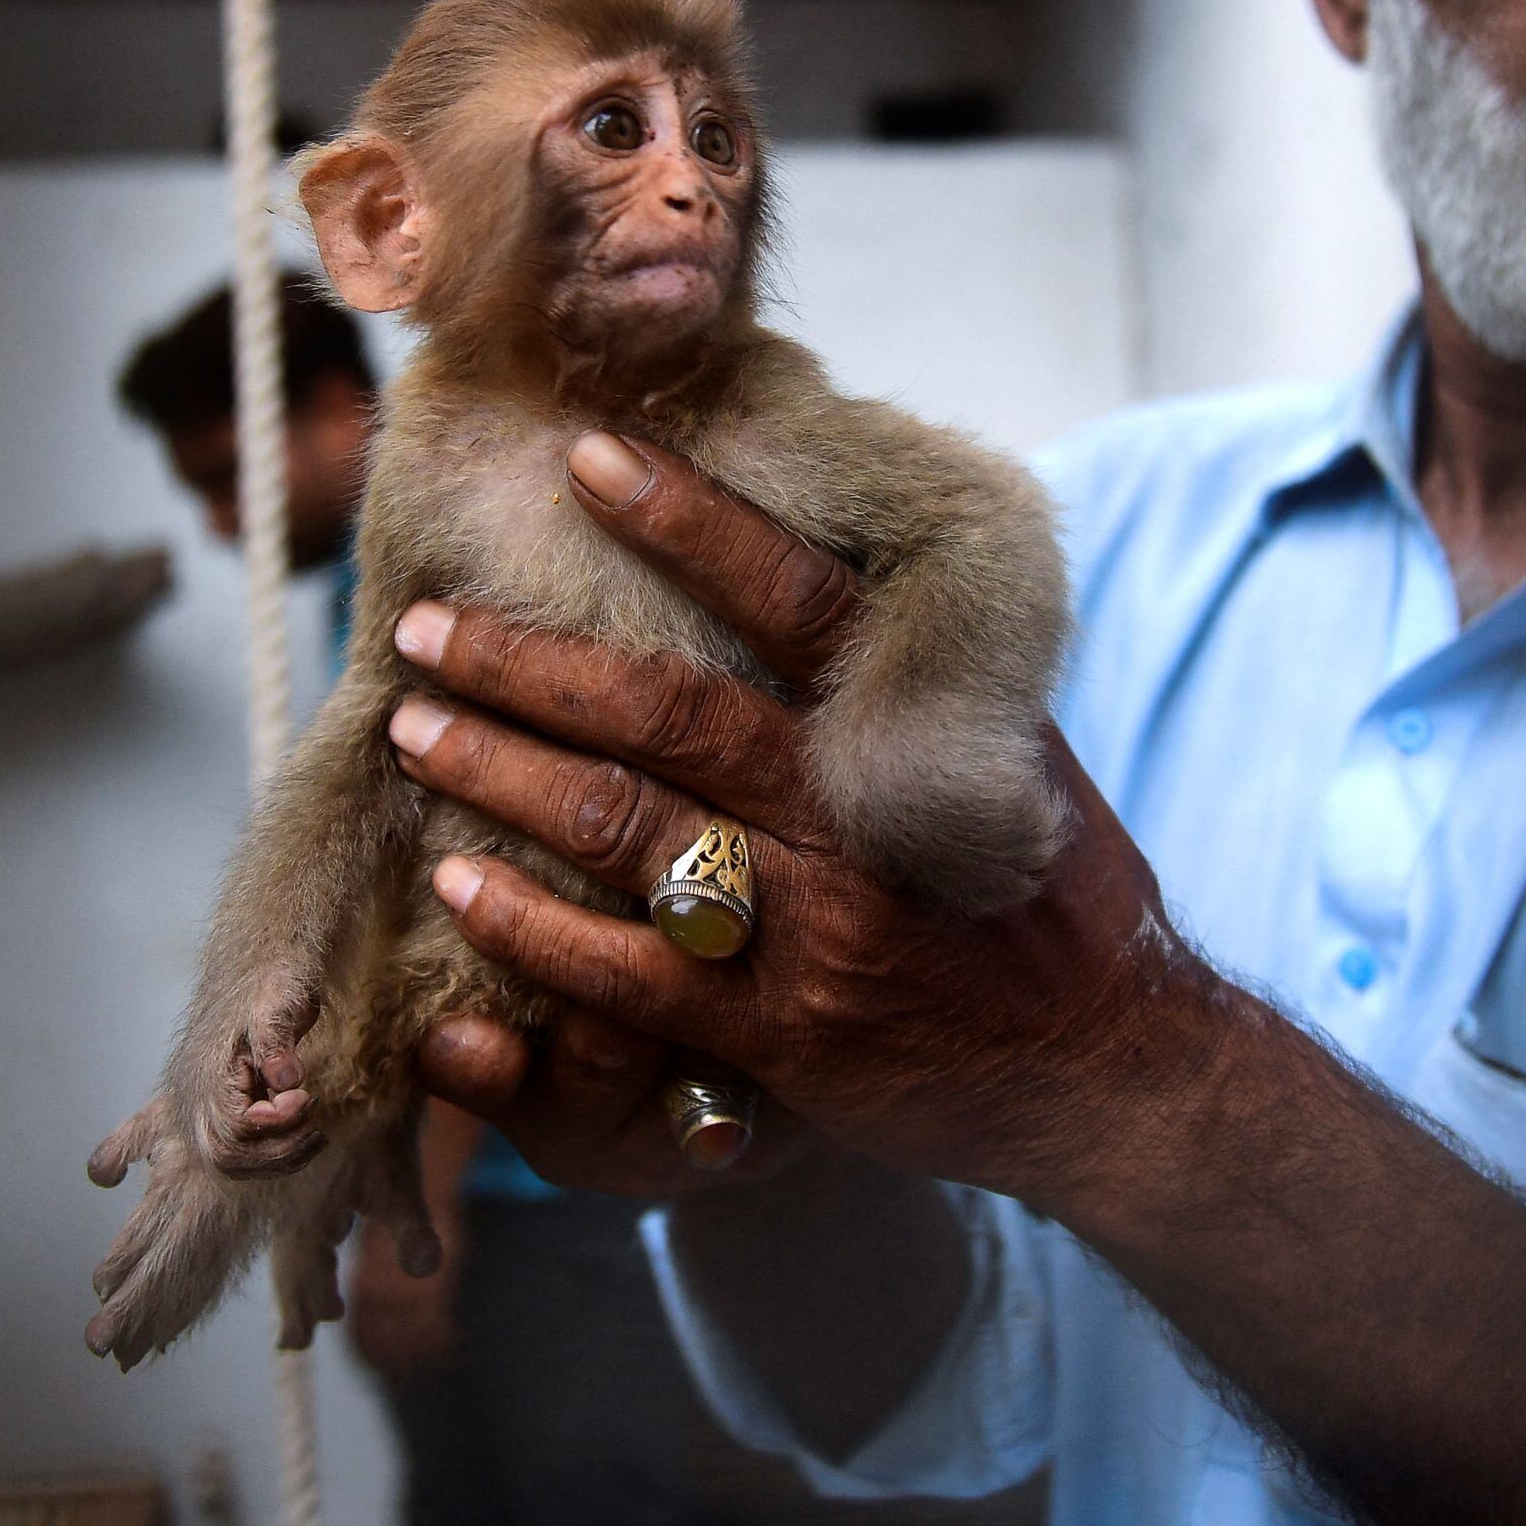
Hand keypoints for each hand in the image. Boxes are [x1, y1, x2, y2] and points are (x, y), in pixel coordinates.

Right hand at [201, 971, 322, 1175]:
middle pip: (226, 1156)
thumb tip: (288, 1081)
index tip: (306, 1094)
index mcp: (207, 1074)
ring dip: (278, 1159)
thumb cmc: (271, 984)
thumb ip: (277, 1042)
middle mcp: (197, 1099)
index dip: (277, 1122)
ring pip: (231, 1164)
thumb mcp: (277, 1004)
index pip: (236, 1128)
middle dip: (278, 1150)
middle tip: (315, 1125)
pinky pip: (240, 1157)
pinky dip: (275, 1158)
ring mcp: (205, 1110)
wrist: (261, 972)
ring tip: (316, 1135)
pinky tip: (307, 1138)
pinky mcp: (222, 1115)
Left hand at [388, 433, 1229, 1213]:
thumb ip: (911, 679)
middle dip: (530, 662)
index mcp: (921, 727)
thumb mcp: (1011, 759)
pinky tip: (456, 884)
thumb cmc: (1048, 900)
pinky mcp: (781, 1034)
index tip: (591, 455)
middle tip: (424, 624)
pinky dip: (530, 926)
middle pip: (671, 711)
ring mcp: (817, 930)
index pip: (795, 598)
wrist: (1111, 1070)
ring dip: (502, 773)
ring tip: (414, 728)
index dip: (693, 519)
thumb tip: (813, 557)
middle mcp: (860, 819)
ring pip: (627, 830)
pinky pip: (626, 972)